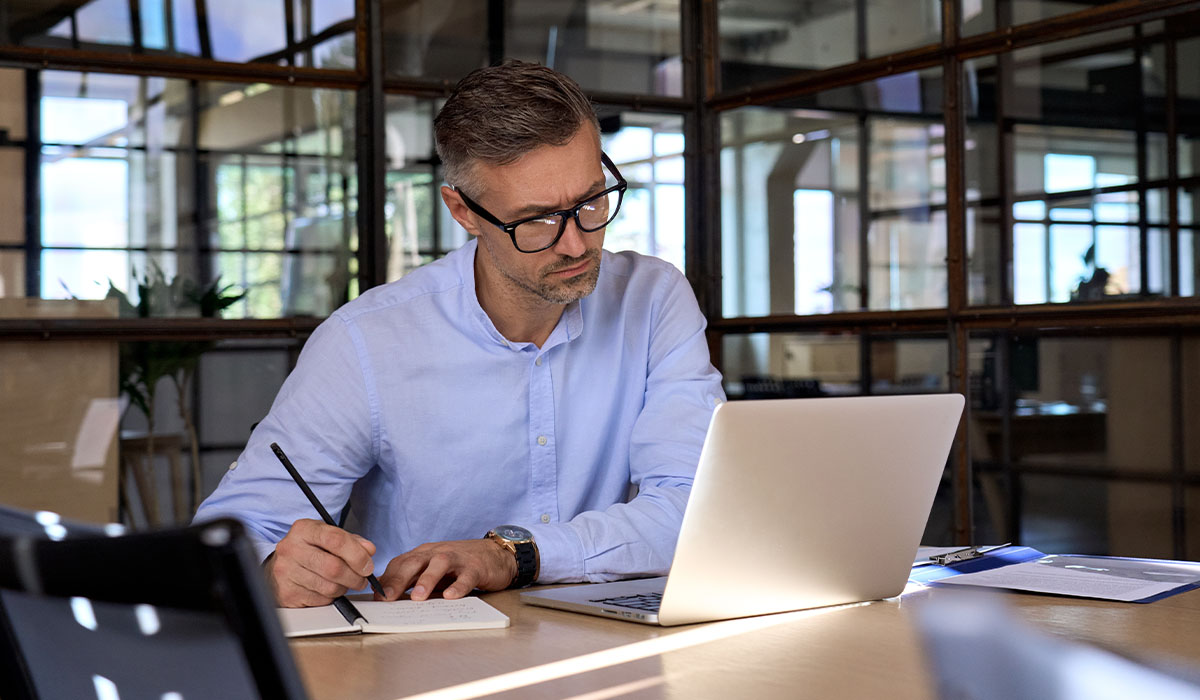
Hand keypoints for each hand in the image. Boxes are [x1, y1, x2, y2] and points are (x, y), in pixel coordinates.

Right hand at [267, 518, 378, 607]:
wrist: (279, 567)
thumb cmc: (308, 550)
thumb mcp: (327, 537)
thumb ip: (351, 541)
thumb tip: (368, 550)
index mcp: (304, 529)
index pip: (336, 540)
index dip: (357, 555)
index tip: (368, 565)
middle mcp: (291, 549)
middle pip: (334, 567)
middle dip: (355, 576)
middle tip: (362, 578)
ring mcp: (287, 572)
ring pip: (329, 587)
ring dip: (344, 588)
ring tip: (344, 582)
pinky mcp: (288, 593)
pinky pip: (321, 600)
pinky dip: (331, 597)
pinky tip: (327, 588)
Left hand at [378, 538, 516, 600]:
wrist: (495, 554)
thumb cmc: (460, 565)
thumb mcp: (434, 571)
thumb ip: (415, 581)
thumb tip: (390, 598)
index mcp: (424, 554)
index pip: (401, 563)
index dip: (387, 579)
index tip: (376, 597)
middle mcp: (437, 553)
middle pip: (415, 562)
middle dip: (399, 580)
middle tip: (387, 598)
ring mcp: (457, 559)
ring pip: (439, 564)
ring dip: (426, 580)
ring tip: (417, 597)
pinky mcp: (475, 567)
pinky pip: (466, 576)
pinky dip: (458, 586)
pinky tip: (451, 596)